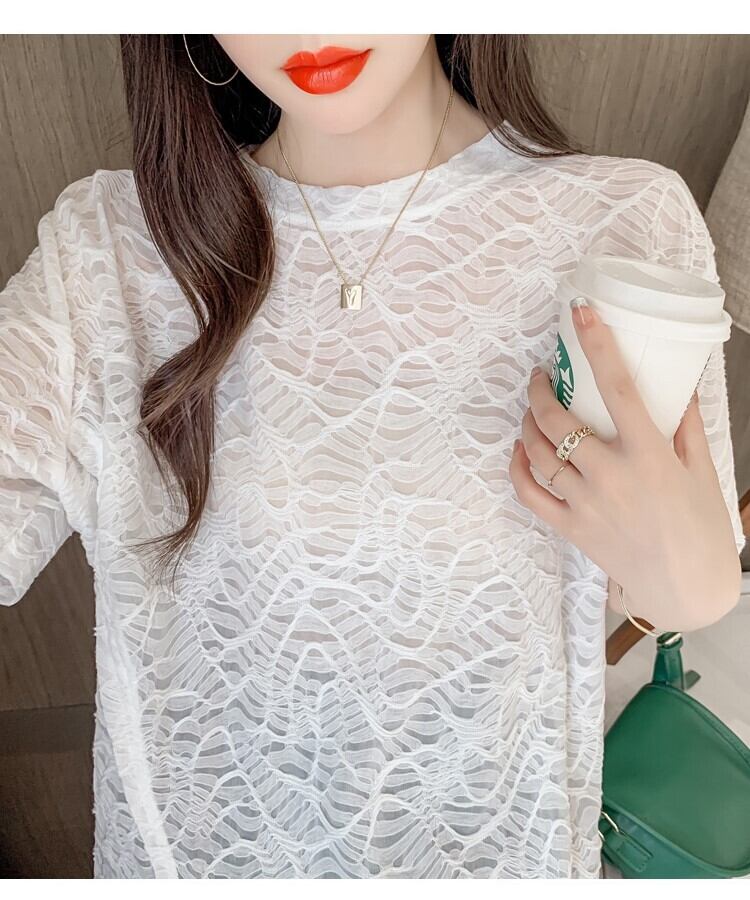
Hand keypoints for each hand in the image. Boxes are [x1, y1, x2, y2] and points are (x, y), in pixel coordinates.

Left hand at [508, 297, 740, 631]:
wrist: (686, 590)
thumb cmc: (700, 528)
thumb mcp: (701, 470)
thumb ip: (685, 424)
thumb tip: (677, 383)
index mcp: (649, 456)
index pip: (617, 388)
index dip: (596, 345)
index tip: (581, 314)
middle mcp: (611, 476)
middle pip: (558, 420)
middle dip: (540, 388)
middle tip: (541, 374)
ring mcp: (586, 504)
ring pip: (539, 453)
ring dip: (527, 423)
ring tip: (532, 409)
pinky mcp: (571, 528)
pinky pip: (530, 494)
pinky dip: (518, 468)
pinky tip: (519, 450)